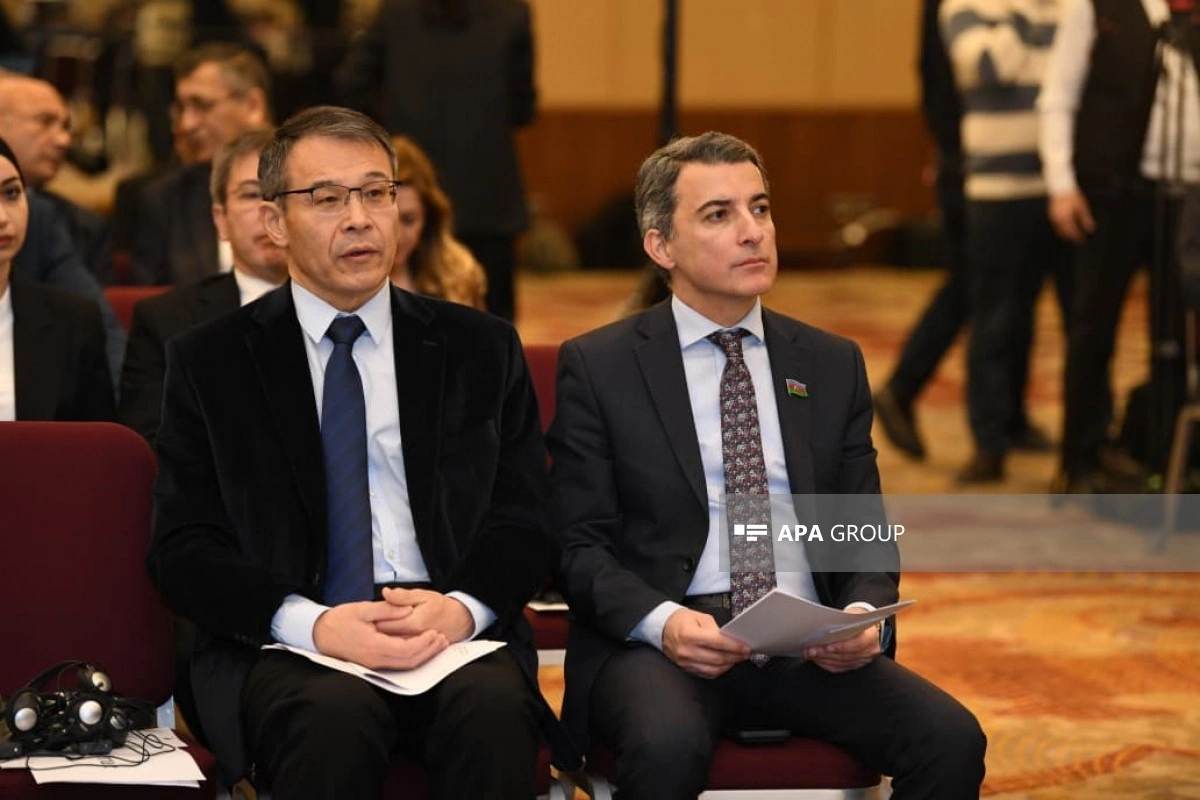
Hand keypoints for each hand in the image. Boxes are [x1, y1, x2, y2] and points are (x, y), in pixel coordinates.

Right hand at [312, 601, 447, 669]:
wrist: (319, 634)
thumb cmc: (339, 620)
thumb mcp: (362, 609)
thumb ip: (387, 609)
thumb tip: (408, 610)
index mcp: (374, 645)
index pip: (406, 650)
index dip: (423, 643)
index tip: (436, 632)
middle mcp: (375, 659)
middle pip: (409, 661)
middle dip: (428, 651)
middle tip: (443, 639)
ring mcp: (374, 664)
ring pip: (405, 665)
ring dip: (423, 656)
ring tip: (437, 644)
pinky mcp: (373, 664)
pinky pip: (397, 664)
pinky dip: (412, 657)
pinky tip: (421, 649)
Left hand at [376, 588, 474, 642]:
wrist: (457, 621)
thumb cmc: (440, 607)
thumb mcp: (423, 595)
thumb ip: (403, 596)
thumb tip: (386, 592)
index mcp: (414, 623)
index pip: (383, 624)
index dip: (374, 617)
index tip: (370, 612)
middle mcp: (412, 639)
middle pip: (383, 636)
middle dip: (375, 628)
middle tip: (371, 619)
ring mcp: (412, 648)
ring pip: (387, 644)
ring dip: (381, 636)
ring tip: (378, 627)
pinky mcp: (412, 653)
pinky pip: (395, 650)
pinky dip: (388, 642)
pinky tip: (387, 635)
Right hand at [662, 608, 751, 677]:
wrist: (662, 628)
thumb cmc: (680, 621)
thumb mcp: (699, 617)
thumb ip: (715, 628)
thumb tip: (730, 639)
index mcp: (690, 635)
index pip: (718, 643)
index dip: (734, 646)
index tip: (746, 647)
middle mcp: (687, 651)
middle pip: (718, 658)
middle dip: (735, 657)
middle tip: (746, 653)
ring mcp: (686, 662)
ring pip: (714, 669)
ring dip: (729, 665)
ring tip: (737, 658)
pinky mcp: (686, 668)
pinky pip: (707, 673)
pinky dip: (719, 670)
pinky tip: (725, 664)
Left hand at [803, 606, 879, 673]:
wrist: (870, 626)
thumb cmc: (860, 618)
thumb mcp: (854, 614)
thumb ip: (843, 621)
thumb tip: (823, 625)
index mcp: (871, 637)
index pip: (857, 644)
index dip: (841, 646)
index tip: (827, 646)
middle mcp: (869, 651)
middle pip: (846, 655)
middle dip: (826, 653)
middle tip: (811, 650)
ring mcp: (862, 660)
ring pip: (840, 663)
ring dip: (823, 659)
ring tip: (810, 653)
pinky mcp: (854, 665)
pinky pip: (839, 667)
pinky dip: (826, 663)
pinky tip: (816, 658)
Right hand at [1049, 190, 1095, 242]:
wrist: (1061, 188)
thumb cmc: (1073, 197)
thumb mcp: (1082, 207)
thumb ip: (1086, 219)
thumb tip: (1090, 229)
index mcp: (1067, 218)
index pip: (1072, 231)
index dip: (1077, 237)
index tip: (1082, 240)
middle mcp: (1058, 220)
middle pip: (1064, 233)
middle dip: (1070, 237)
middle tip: (1076, 241)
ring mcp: (1053, 218)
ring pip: (1058, 230)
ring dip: (1064, 235)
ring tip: (1070, 237)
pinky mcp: (1051, 215)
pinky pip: (1055, 226)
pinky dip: (1060, 229)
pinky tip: (1064, 229)